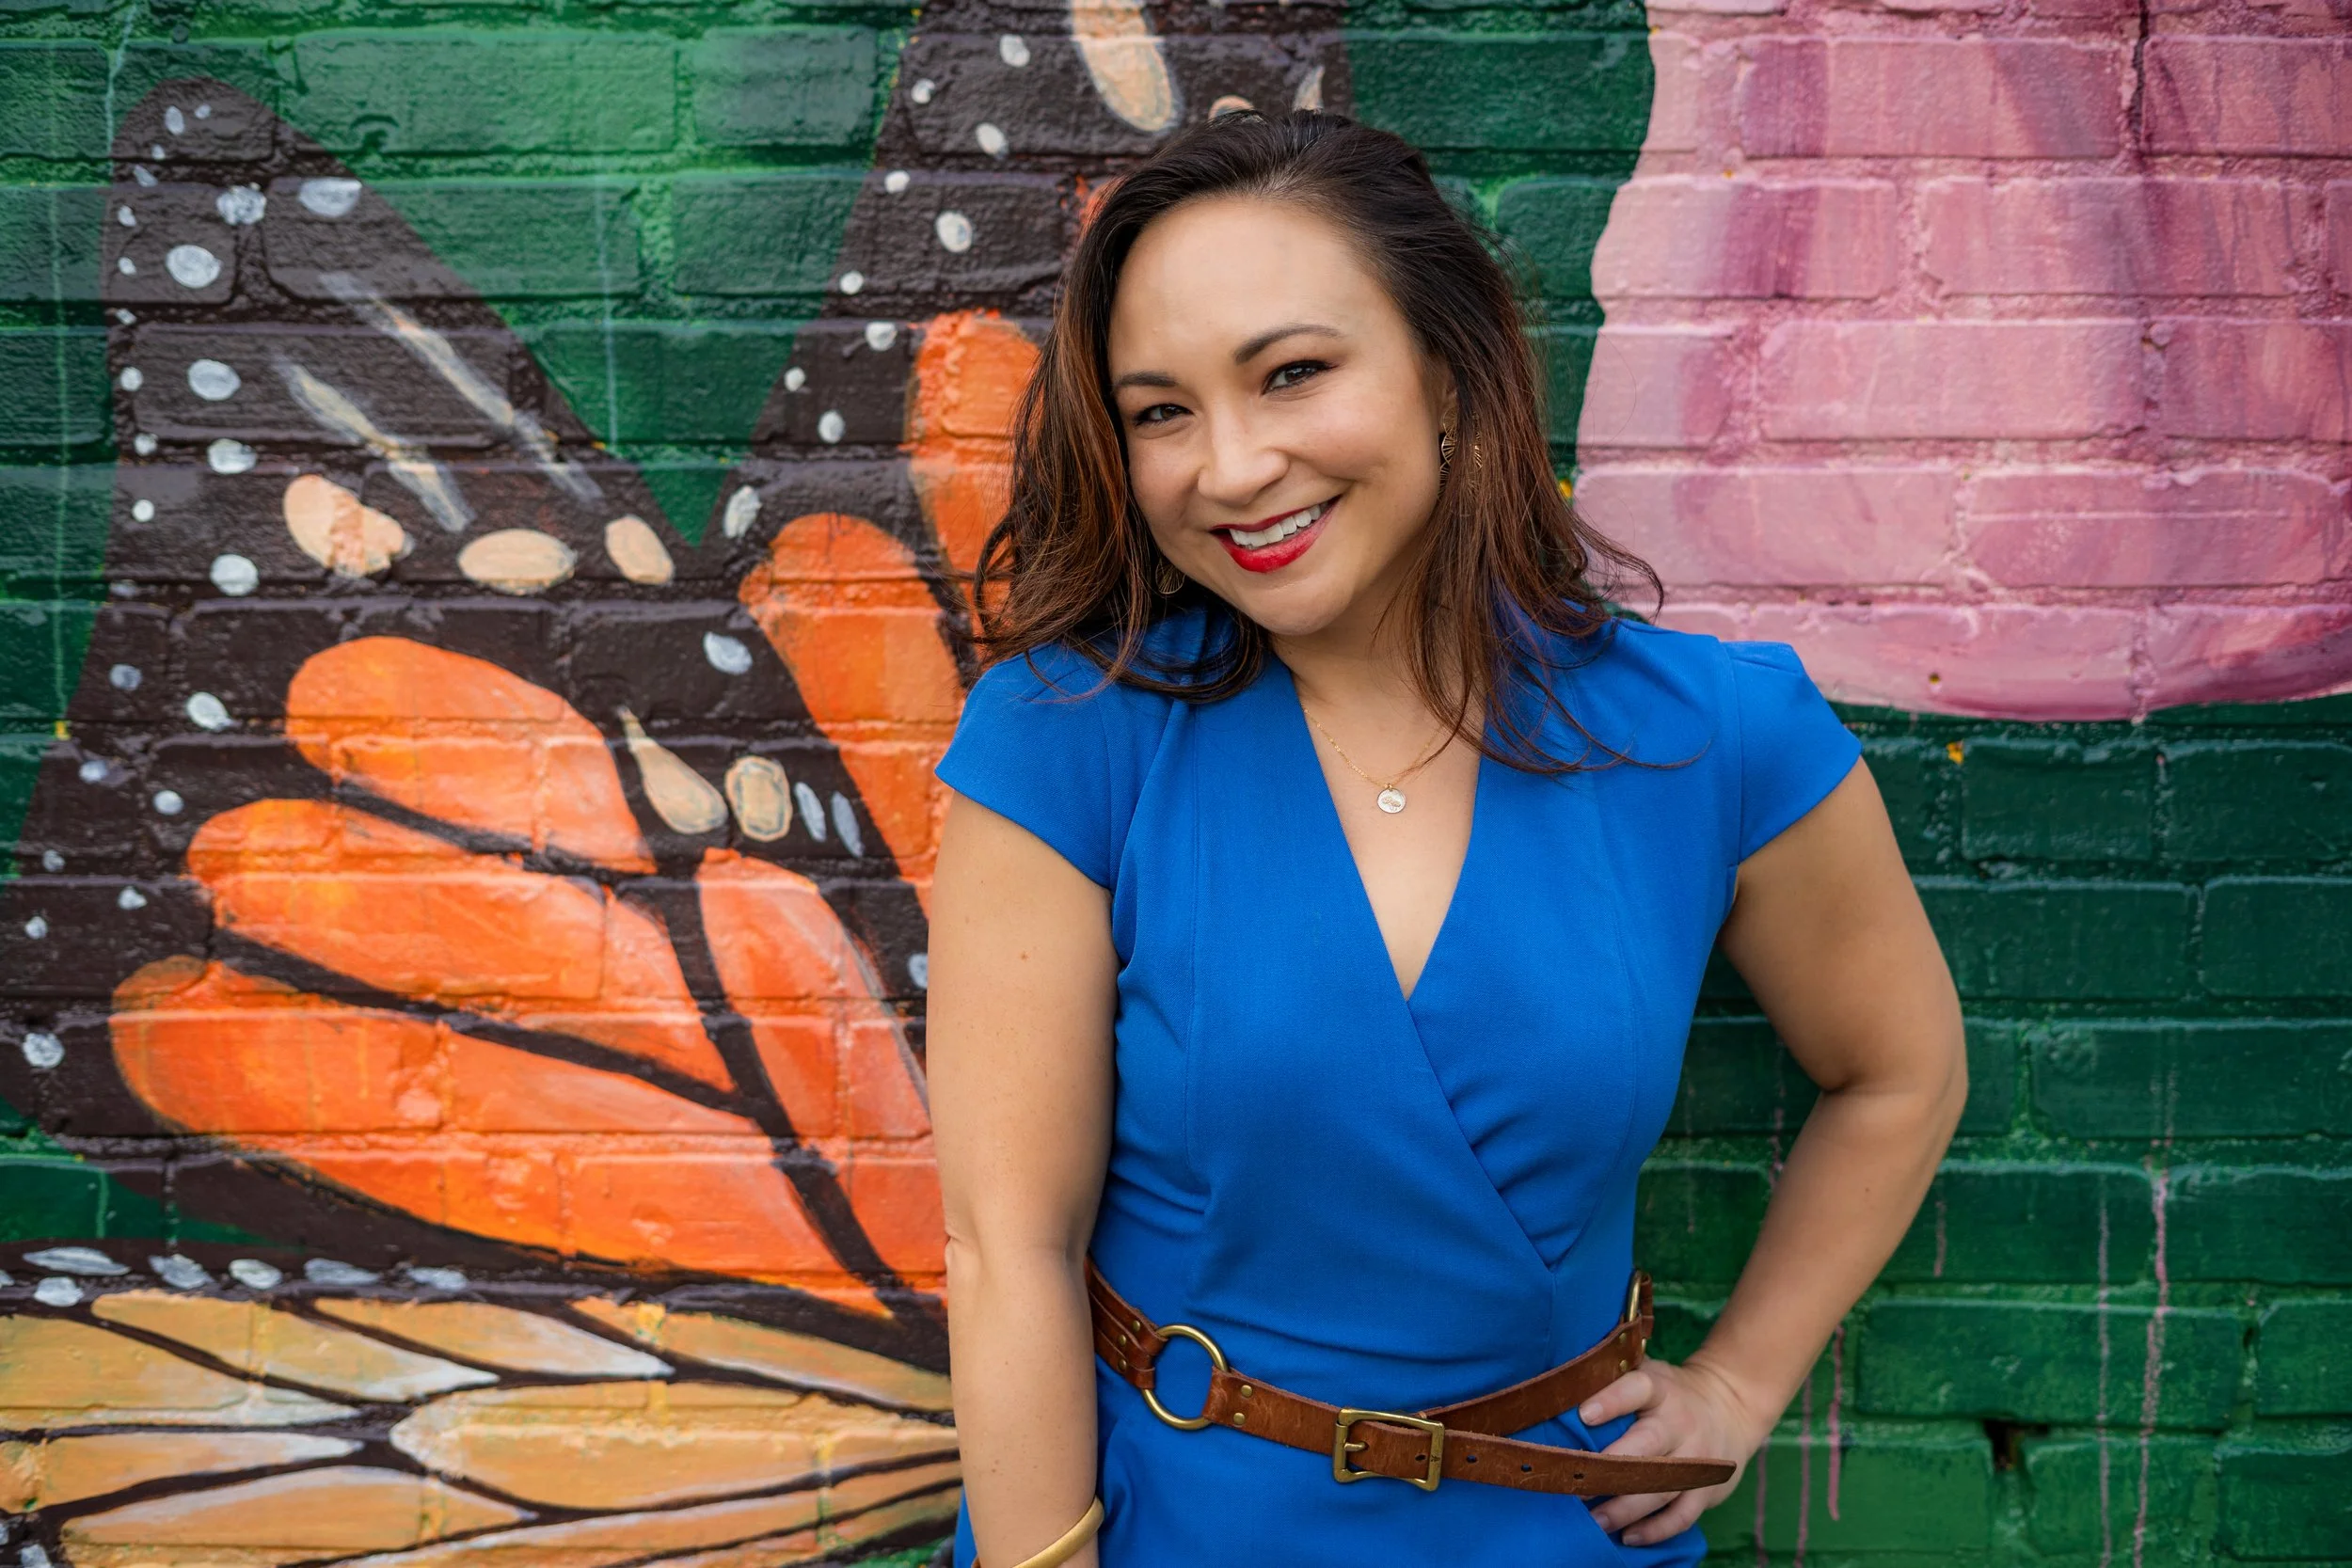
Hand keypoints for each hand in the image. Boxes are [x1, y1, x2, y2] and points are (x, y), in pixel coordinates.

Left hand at [1578, 1354, 1768, 1545]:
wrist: (1731, 1407)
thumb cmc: (1671, 1393)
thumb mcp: (1650, 1374)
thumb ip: (1614, 1379)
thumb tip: (1561, 1388)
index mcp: (1661, 1390)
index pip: (1638, 1389)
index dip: (1612, 1401)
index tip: (1584, 1414)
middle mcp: (1681, 1423)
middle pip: (1647, 1447)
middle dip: (1610, 1469)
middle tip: (1576, 1487)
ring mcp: (1697, 1458)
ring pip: (1661, 1488)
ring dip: (1625, 1508)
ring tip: (1595, 1521)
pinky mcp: (1707, 1488)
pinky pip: (1682, 1515)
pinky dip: (1656, 1530)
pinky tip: (1629, 1536)